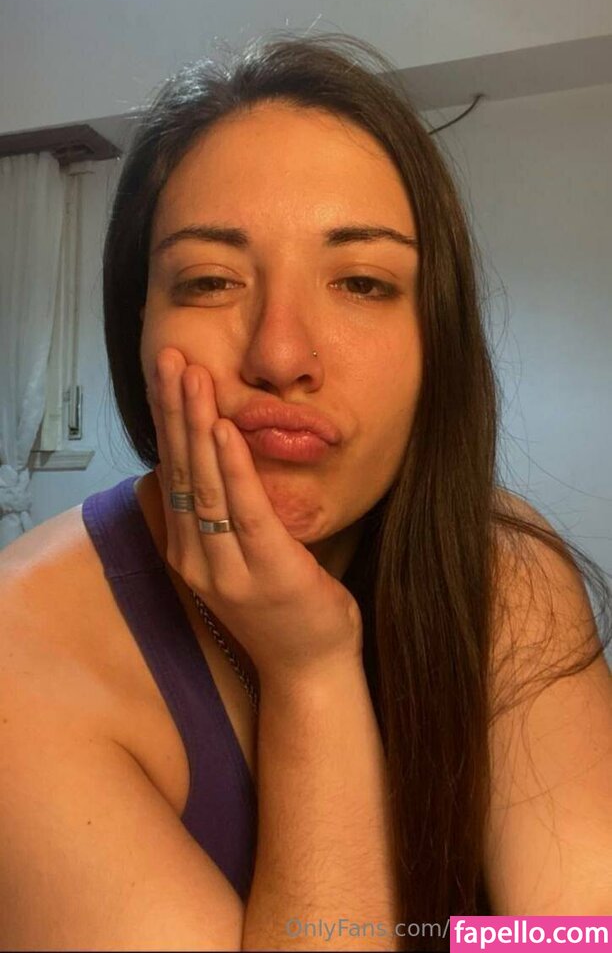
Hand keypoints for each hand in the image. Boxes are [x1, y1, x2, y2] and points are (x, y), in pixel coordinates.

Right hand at [148, 347, 362, 686]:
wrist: (309, 670)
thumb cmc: (280, 607)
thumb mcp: (241, 555)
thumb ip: (226, 512)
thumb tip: (220, 457)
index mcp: (189, 549)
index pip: (172, 471)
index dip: (167, 419)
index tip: (165, 373)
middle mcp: (196, 557)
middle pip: (180, 469)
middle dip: (174, 409)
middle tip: (168, 358)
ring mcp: (227, 568)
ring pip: (204, 483)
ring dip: (196, 425)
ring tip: (191, 377)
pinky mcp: (267, 570)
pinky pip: (245, 509)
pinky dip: (233, 466)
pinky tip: (223, 429)